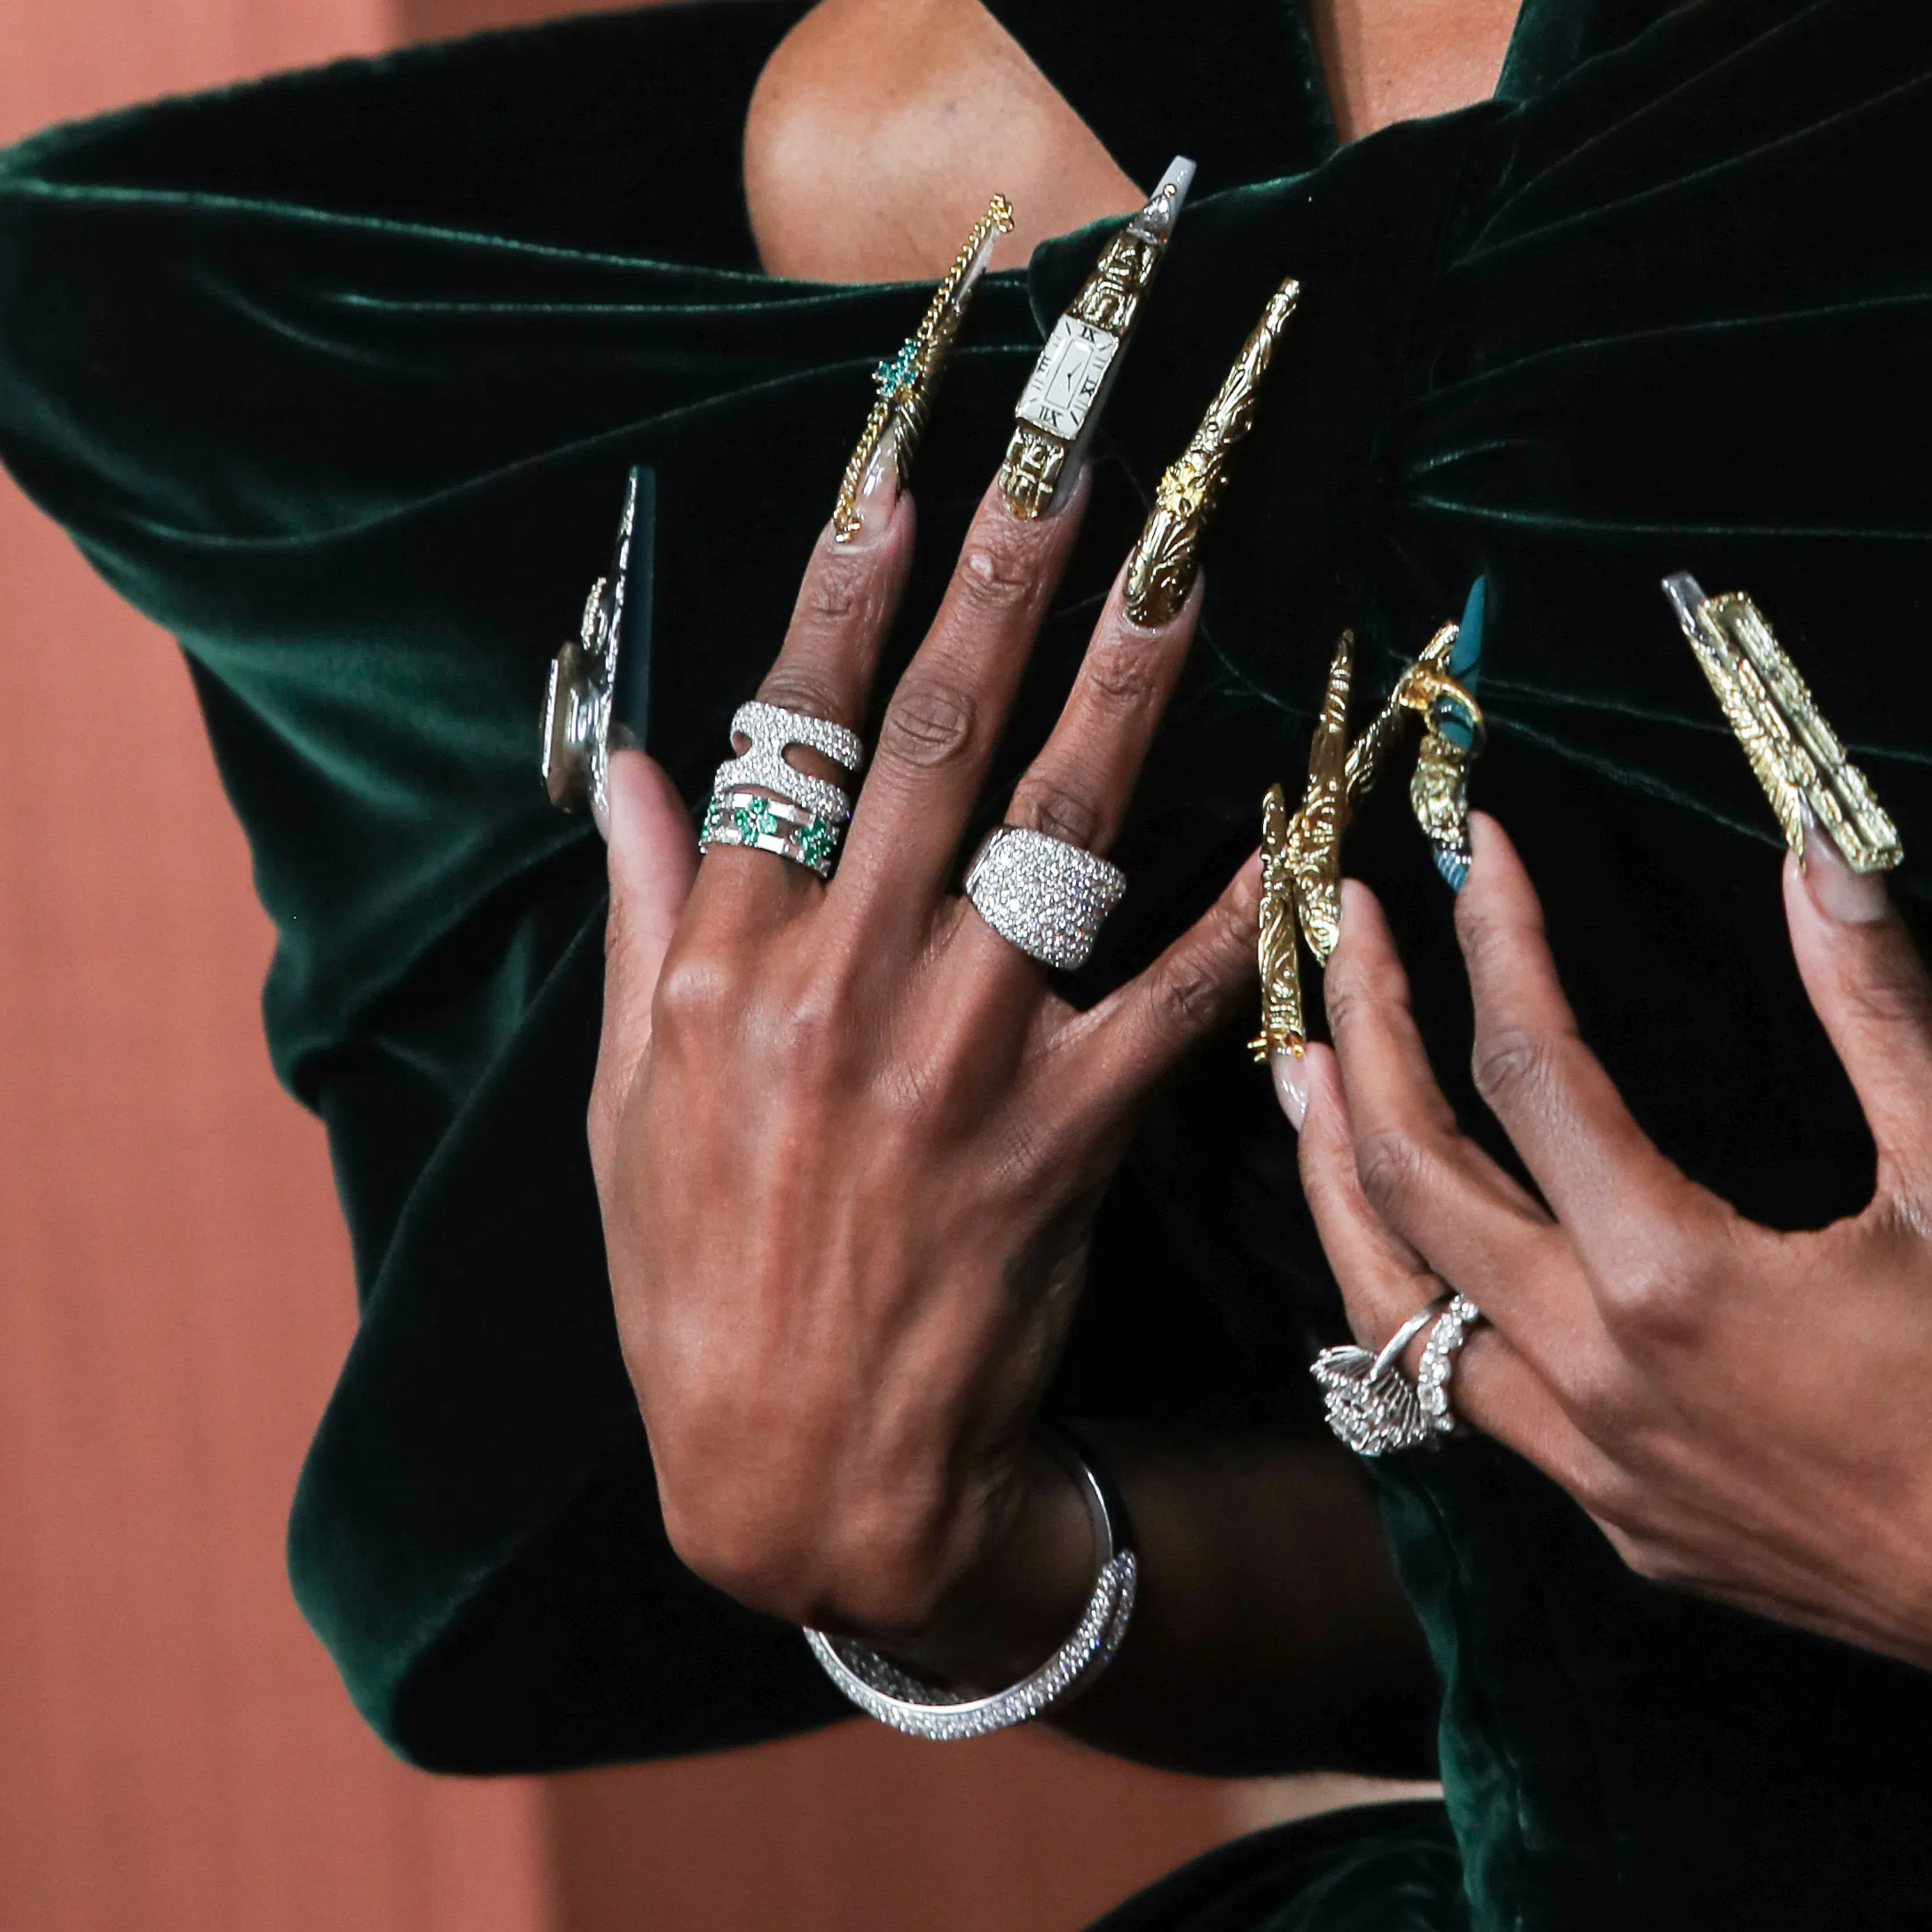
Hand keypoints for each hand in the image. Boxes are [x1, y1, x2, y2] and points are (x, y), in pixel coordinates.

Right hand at [590, 463, 1259, 1674]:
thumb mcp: (627, 1103)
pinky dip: (1242, 906)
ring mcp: (959, 1063)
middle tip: (1078, 441)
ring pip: (1060, 826)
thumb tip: (640, 770)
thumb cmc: (699, 1287)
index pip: (795, 721)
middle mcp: (842, 988)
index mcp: (731, 964)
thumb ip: (648, 920)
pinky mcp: (1062, 1144)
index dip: (852, 578)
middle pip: (936, 732)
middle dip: (1010, 571)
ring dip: (1133, 679)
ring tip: (1193, 557)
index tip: (906, 450)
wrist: (798, 1490)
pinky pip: (1172, 998)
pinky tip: (1303, 813)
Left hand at [1288, 818, 1931, 1734]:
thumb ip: (1878, 1004)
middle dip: (1365, 1036)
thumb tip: (1818, 850)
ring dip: (1340, 1184)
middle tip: (1343, 924)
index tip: (1479, 845)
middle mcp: (1601, 1385)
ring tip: (1302, 1075)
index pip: (1532, 1071)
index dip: (1497, 940)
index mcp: (1672, 1283)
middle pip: (1417, 1183)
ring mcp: (1598, 1473)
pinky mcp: (1625, 1529)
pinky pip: (1473, 1404)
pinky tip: (1429, 1251)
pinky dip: (1418, 1302)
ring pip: (1398, 1318)